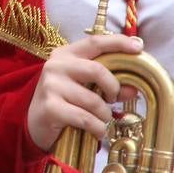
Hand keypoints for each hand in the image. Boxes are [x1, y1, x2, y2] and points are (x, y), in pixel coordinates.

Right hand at [27, 33, 143, 150]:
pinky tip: (96, 130)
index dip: (118, 43)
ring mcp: (51, 85)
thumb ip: (107, 85)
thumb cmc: (64, 101)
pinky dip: (97, 128)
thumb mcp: (85, 88)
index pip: (94, 42)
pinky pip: (86, 118)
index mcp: (65, 55)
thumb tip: (134, 89)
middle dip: (112, 88)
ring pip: (94, 100)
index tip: (138, 47)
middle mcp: (56, 65)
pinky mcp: (51, 107)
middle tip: (112, 99)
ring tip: (100, 120)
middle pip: (97, 70)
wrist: (35, 123)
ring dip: (104, 115)